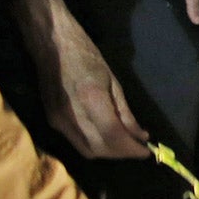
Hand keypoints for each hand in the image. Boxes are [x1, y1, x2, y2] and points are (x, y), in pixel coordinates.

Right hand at [13, 0, 149, 159]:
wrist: (51, 44)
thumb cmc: (86, 55)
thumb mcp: (113, 81)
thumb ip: (125, 112)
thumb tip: (140, 136)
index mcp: (91, 99)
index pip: (113, 136)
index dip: (131, 148)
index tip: (147, 151)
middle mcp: (72, 115)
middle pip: (100, 149)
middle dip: (121, 153)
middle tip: (137, 148)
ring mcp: (58, 120)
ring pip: (87, 150)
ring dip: (108, 153)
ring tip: (124, 145)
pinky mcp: (51, 121)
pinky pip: (76, 142)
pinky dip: (94, 146)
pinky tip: (106, 138)